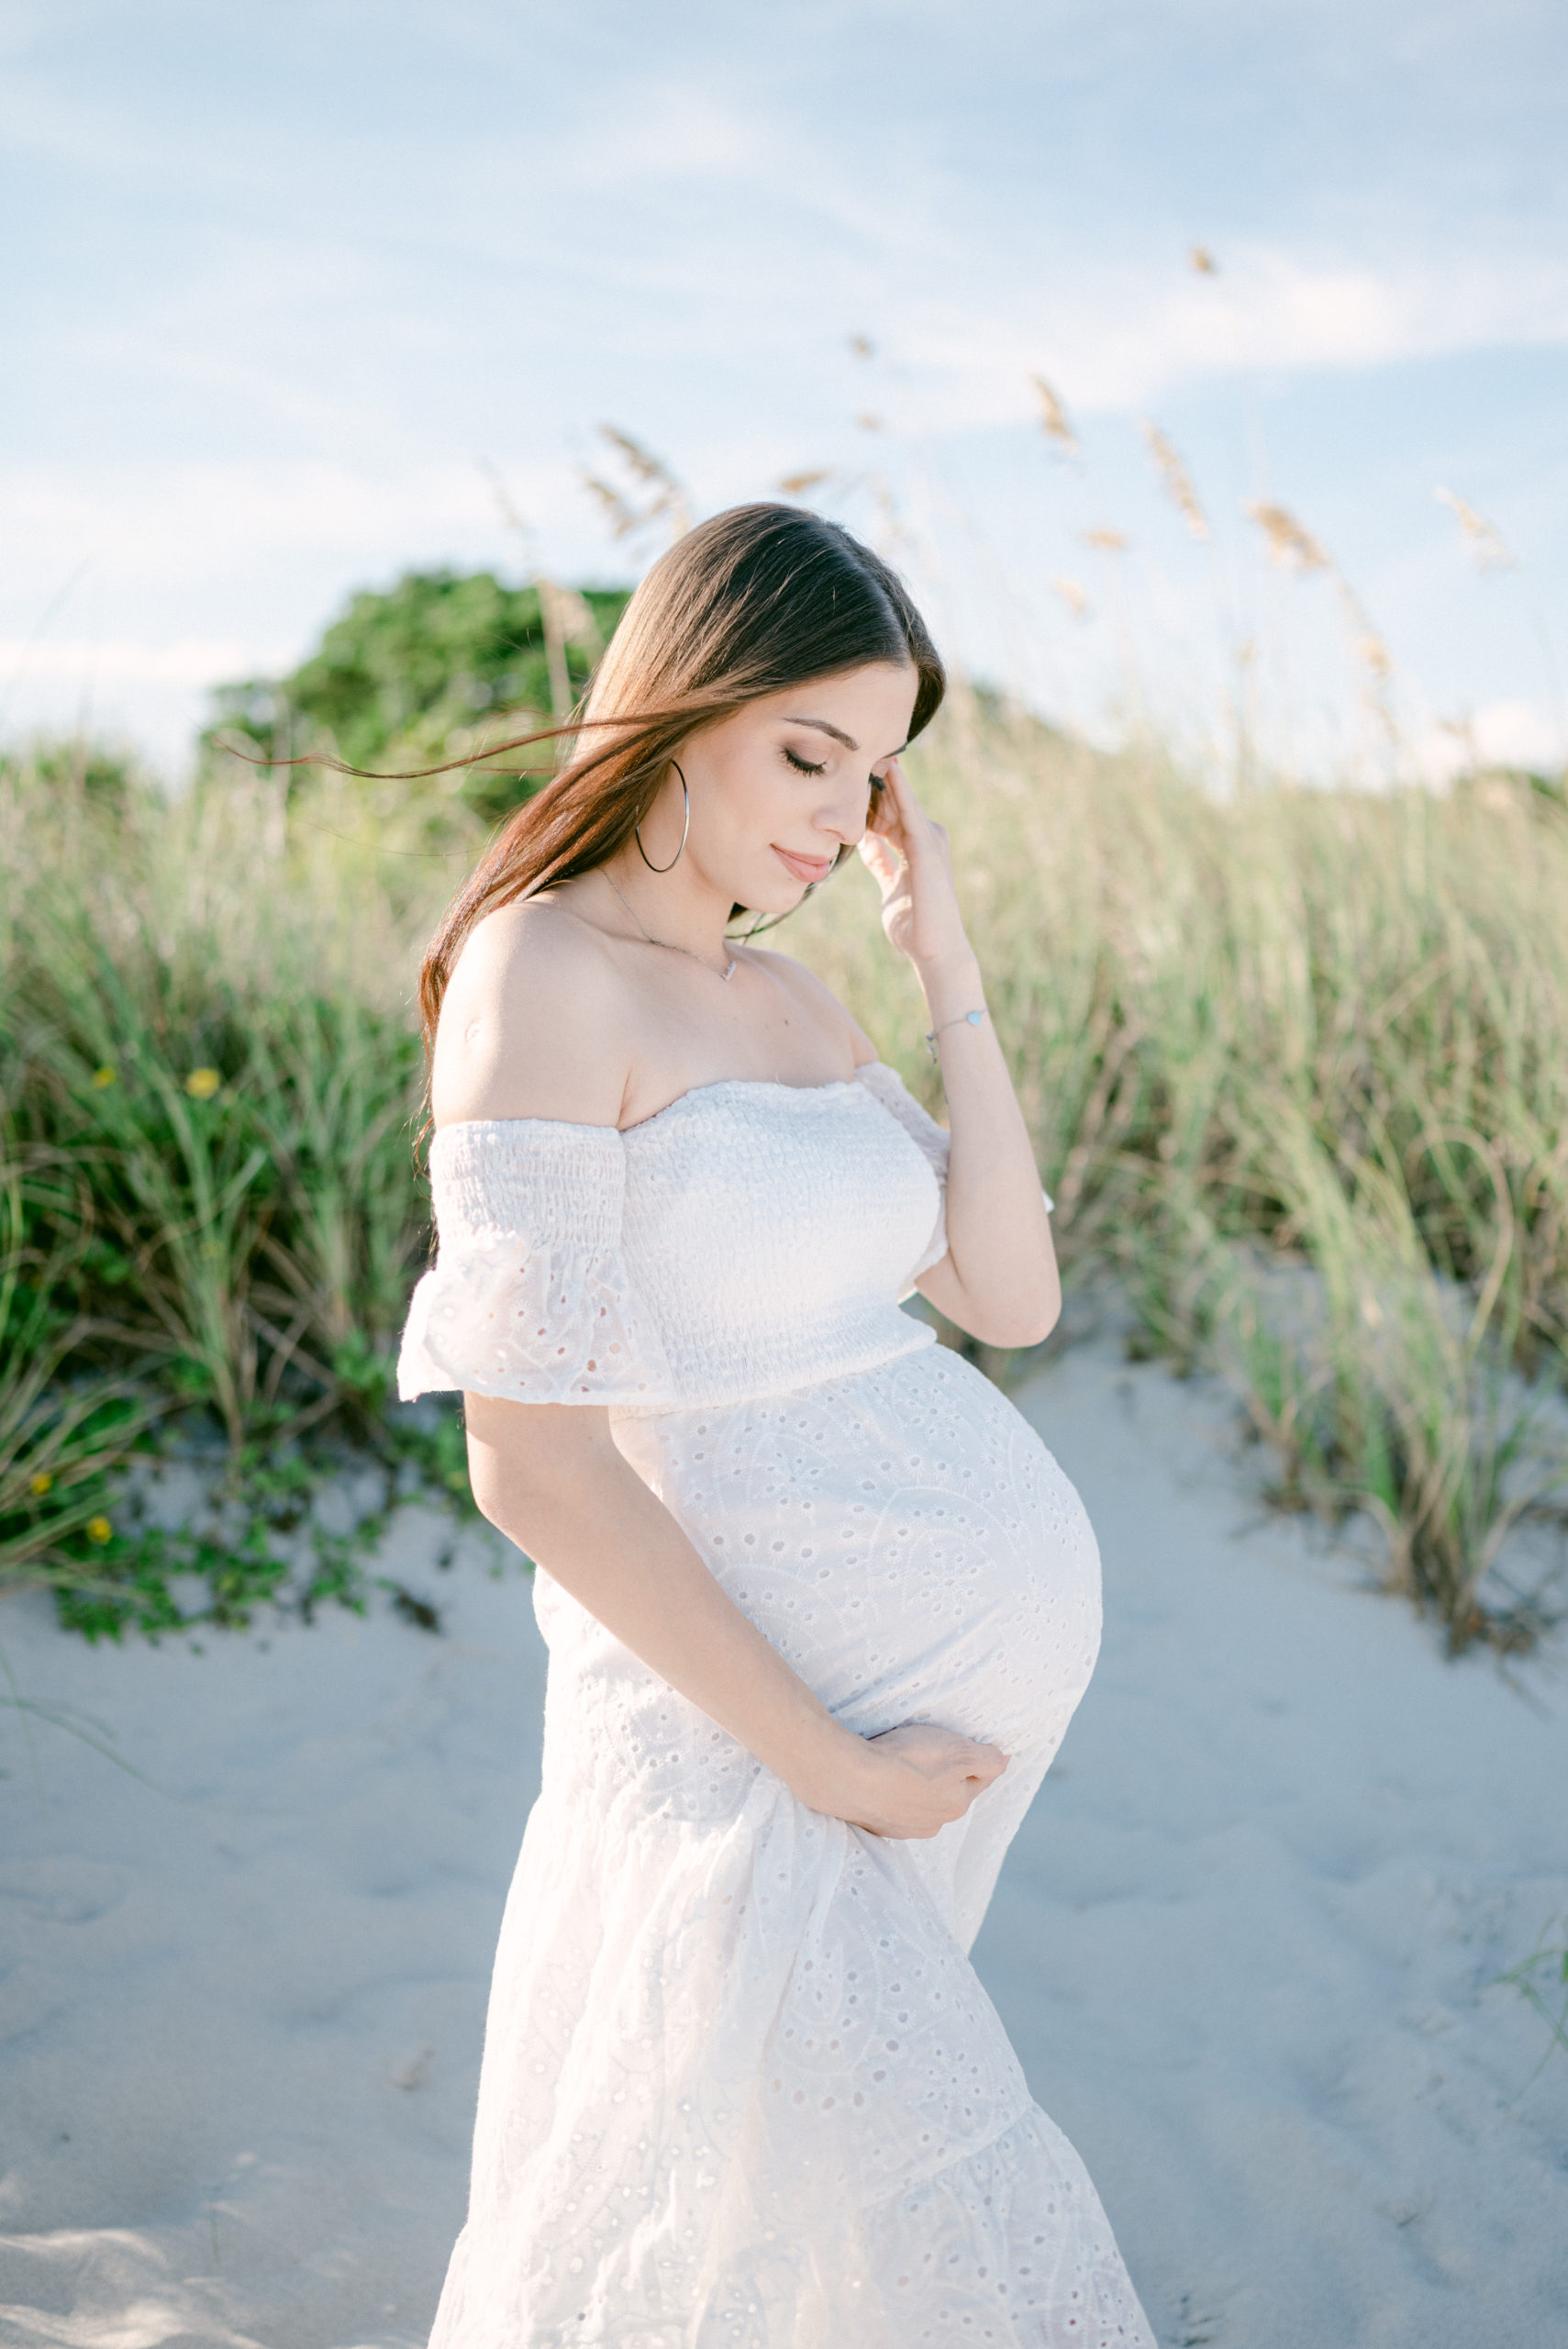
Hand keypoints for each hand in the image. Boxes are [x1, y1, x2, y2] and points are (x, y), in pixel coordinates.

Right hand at [833, 1721, 1009, 1839]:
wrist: (849, 1777)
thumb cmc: (907, 1760)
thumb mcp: (958, 1751)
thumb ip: (987, 1759)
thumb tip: (1004, 1760)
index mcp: (957, 1803)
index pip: (979, 1777)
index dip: (977, 1758)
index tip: (971, 1743)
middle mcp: (934, 1823)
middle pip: (949, 1793)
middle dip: (946, 1774)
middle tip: (932, 1750)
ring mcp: (902, 1827)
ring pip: (920, 1803)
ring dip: (917, 1787)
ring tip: (902, 1763)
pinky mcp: (875, 1825)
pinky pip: (892, 1807)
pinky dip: (891, 1794)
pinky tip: (881, 1779)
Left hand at [857, 760, 972, 975]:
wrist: (935, 949)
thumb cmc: (913, 924)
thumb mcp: (889, 884)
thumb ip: (880, 861)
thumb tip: (865, 842)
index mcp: (916, 846)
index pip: (889, 812)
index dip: (868, 796)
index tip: (845, 776)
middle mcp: (927, 837)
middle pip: (894, 801)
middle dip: (872, 781)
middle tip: (848, 754)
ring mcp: (930, 839)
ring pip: (901, 800)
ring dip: (884, 776)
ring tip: (864, 748)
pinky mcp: (928, 846)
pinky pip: (909, 811)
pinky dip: (898, 790)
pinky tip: (886, 769)